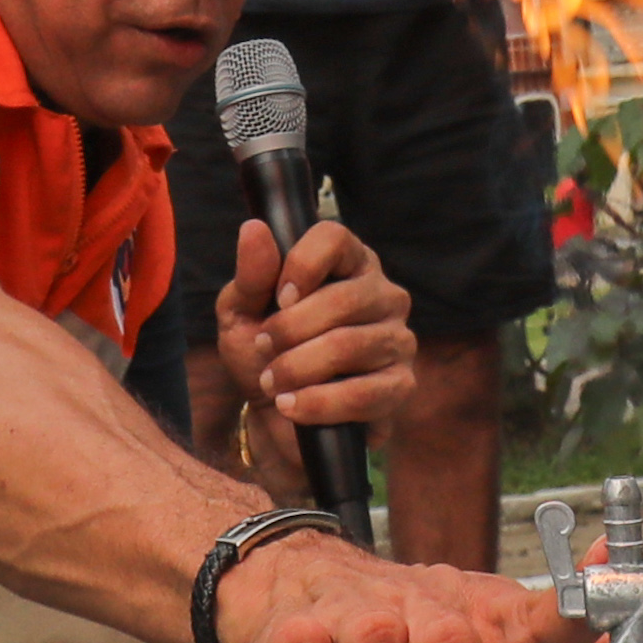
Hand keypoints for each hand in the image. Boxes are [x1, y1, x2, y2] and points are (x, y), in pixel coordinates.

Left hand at [214, 217, 413, 489]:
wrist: (275, 413)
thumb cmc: (263, 351)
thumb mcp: (242, 312)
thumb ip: (251, 274)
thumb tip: (254, 229)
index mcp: (348, 262)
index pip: (334, 238)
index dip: (302, 264)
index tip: (278, 297)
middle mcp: (383, 294)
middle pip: (343, 298)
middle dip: (290, 329)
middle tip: (264, 349)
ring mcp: (398, 339)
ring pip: (350, 345)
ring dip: (298, 368)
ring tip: (274, 381)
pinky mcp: (400, 385)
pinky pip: (365, 393)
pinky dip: (319, 402)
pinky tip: (292, 406)